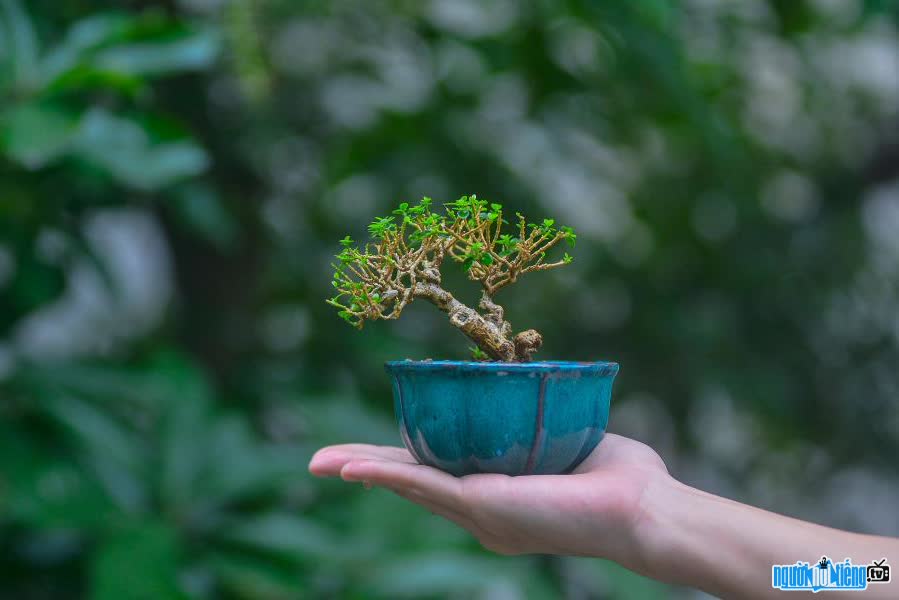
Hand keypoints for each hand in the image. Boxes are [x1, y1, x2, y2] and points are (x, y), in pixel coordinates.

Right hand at [308, 433, 670, 569]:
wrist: (640, 505)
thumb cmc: (615, 474)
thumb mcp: (561, 436)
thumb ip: (535, 419)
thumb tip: (525, 384)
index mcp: (496, 497)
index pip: (437, 473)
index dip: (399, 458)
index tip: (372, 446)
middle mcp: (480, 511)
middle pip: (411, 481)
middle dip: (365, 468)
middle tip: (323, 459)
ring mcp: (478, 512)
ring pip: (406, 484)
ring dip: (362, 469)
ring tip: (321, 460)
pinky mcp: (481, 507)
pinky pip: (421, 485)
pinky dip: (383, 474)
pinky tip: (351, 466)